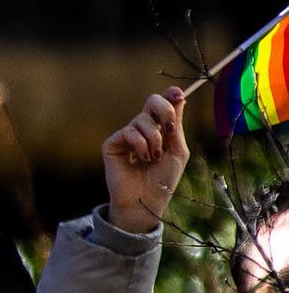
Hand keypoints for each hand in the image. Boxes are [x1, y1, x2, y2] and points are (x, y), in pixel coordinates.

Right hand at [101, 88, 187, 236]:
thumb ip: (176, 124)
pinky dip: (140, 145)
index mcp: (159, 129)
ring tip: (153, 157)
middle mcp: (142, 129)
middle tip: (169, 129)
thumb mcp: (178, 149)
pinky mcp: (112, 144)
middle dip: (164, 111)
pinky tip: (140, 159)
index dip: (169, 95)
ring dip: (154, 139)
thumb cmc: (164, 179)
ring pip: (142, 120)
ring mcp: (126, 136)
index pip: (162, 105)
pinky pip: (128, 131)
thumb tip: (179, 97)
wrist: (147, 199)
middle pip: (151, 102)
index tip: (178, 93)